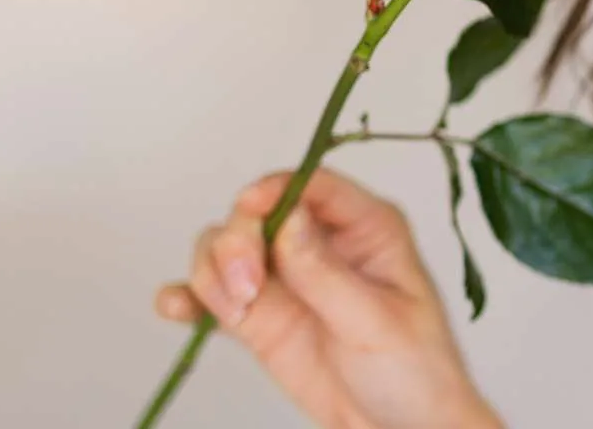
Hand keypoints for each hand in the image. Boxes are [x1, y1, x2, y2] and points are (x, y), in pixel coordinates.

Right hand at [155, 167, 501, 428]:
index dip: (277, 189)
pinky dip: (188, 298)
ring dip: (214, 271)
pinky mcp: (260, 317)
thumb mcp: (377, 321)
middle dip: (238, 240)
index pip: (314, 186)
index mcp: (367, 228)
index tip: (250, 206)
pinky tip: (177, 307)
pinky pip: (212, 296)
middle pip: (257, 213)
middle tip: (245, 286)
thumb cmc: (415, 369)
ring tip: (235, 311)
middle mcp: (320, 243)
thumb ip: (327, 274)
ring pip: (226, 248)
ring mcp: (285, 279)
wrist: (402, 428)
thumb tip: (288, 219)